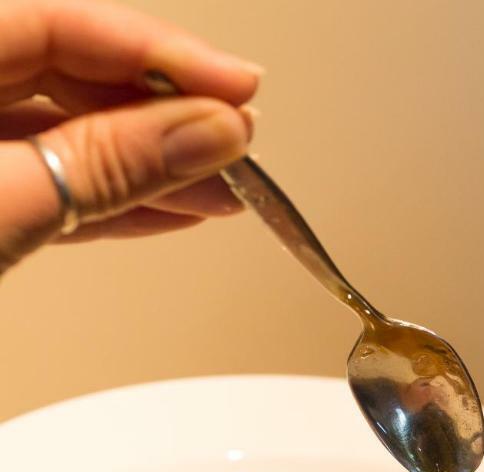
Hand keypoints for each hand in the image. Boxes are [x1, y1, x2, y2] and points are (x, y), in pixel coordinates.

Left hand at [0, 0, 261, 274]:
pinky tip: (177, 210)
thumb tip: (206, 132)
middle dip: (165, 114)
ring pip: (68, 143)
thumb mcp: (3, 202)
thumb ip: (105, 165)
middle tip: (238, 137)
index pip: (62, 26)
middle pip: (70, 78)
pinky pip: (52, 192)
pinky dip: (114, 203)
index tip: (237, 86)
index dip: (159, 53)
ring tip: (227, 186)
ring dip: (155, 167)